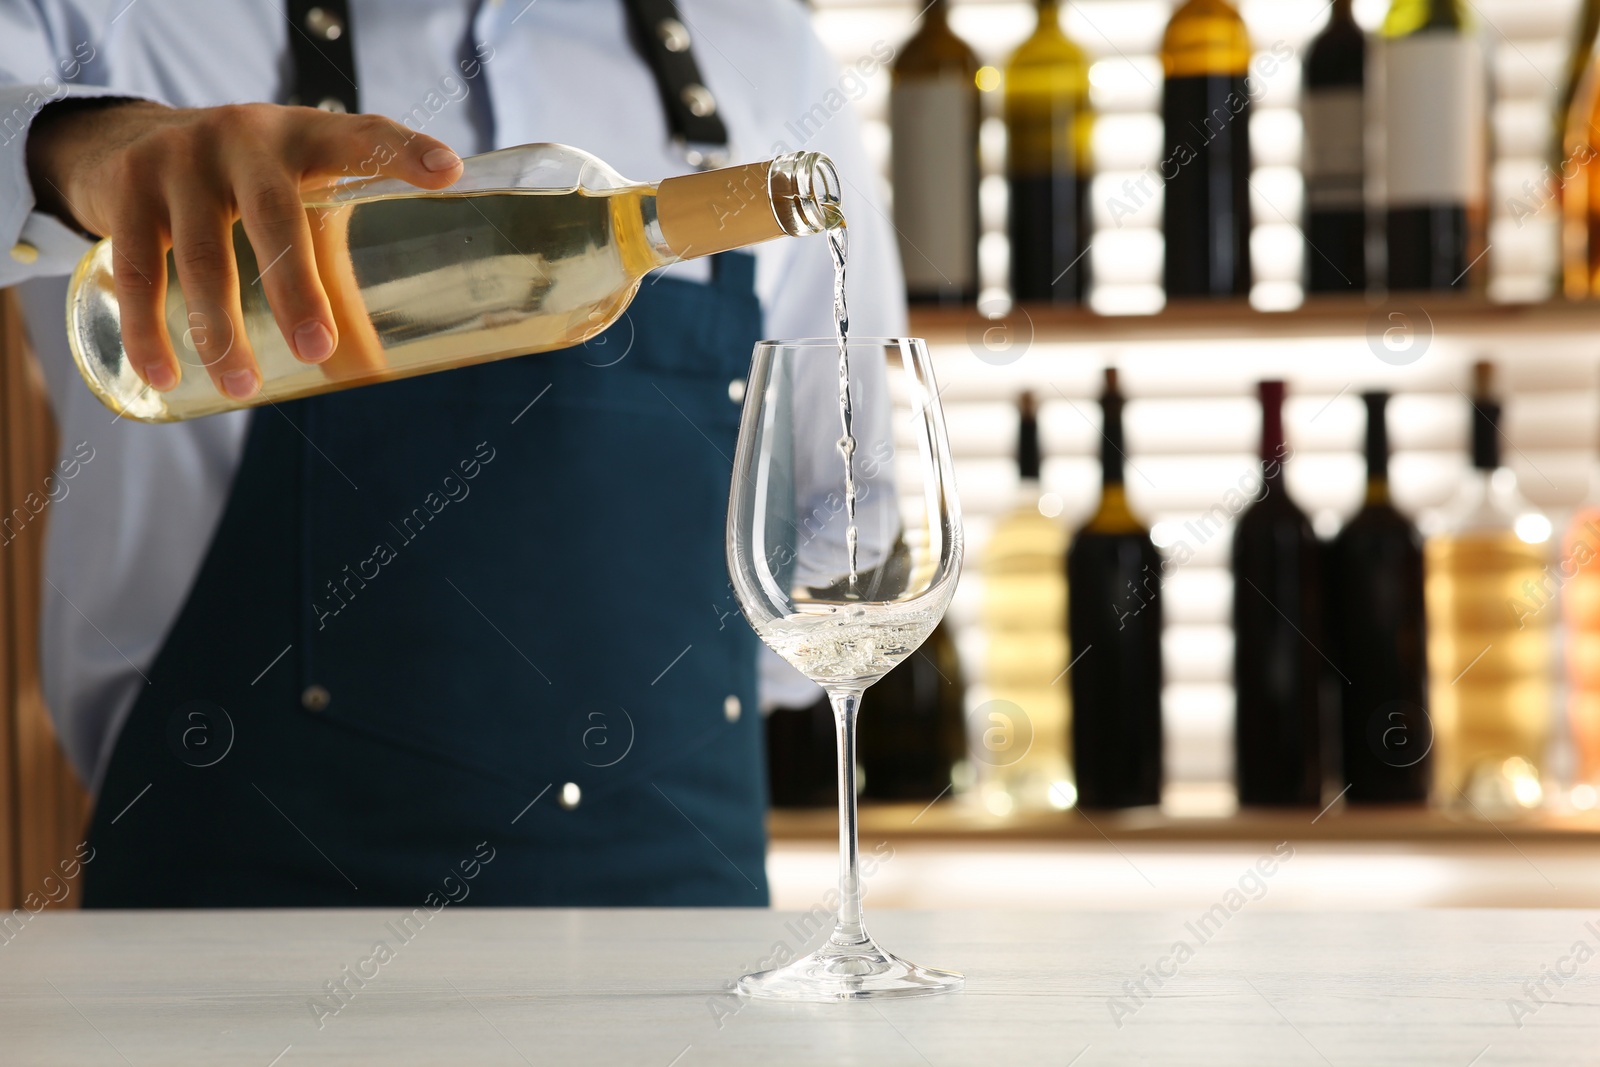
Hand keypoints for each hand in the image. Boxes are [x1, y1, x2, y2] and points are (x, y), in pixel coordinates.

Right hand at [26, 100, 463, 397]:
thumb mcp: (297, 197)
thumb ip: (338, 266)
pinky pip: (136, 268)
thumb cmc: (246, 185)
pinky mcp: (128, 188)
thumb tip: (373, 373)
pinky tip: (166, 375)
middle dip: (296, 289)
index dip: (402, 153)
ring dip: (221, 328)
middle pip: (274, 217)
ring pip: (201, 252)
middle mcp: (245, 137)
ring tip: (243, 388)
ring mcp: (181, 158)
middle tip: (319, 351)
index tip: (447, 171)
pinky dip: (149, 328)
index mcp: (304, 136)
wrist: (127, 141)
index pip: (361, 137)